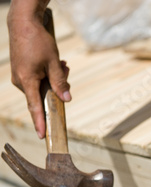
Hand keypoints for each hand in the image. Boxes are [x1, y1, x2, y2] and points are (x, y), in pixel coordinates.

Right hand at [8, 15, 70, 138]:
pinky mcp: (22, 71)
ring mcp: (20, 76)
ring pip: (43, 85)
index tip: (42, 135)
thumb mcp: (54, 63)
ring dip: (55, 77)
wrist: (23, 23)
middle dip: (58, 86)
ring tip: (61, 63)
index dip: (40, 122)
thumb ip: (60, 83)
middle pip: (44, 94)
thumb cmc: (38, 41)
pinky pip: (39, 78)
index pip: (35, 107)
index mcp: (27, 81)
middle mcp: (21, 81)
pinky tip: (56, 62)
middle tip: (65, 70)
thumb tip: (67, 100)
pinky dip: (49, 73)